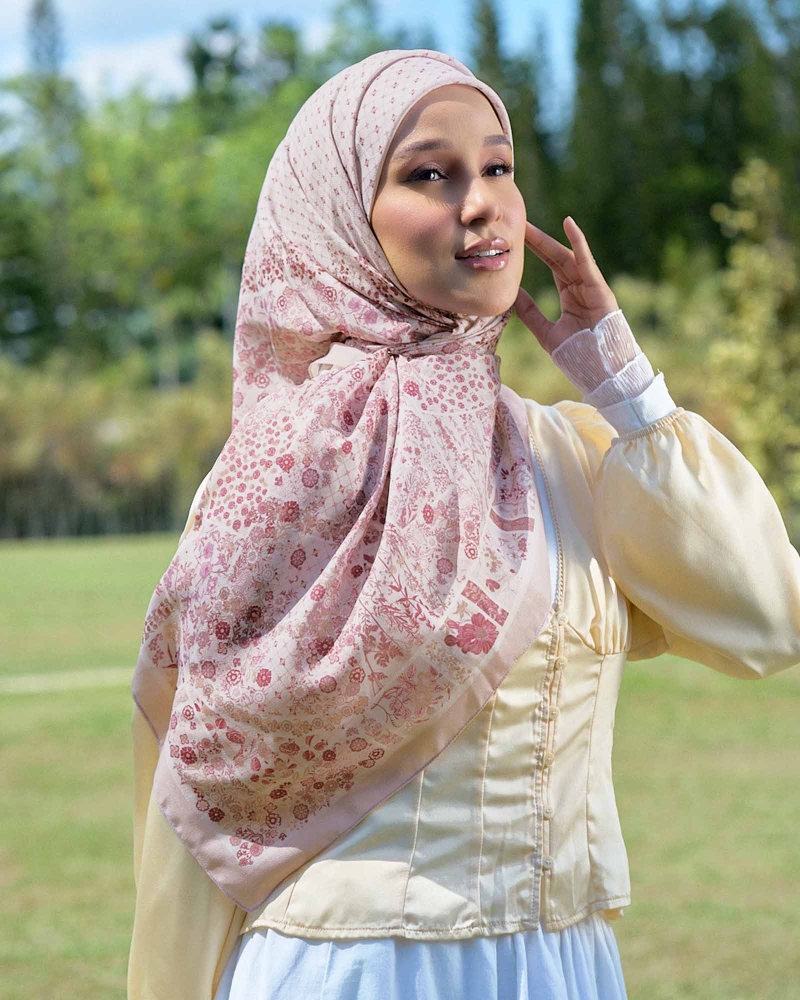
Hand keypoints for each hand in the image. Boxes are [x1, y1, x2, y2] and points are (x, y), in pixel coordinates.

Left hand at [514, 217, 618, 354]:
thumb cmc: (579, 356)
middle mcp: (581, 287)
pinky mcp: (600, 289)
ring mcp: (591, 286)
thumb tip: (511, 295)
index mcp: (570, 296)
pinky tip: (568, 225)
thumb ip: (530, 313)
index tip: (516, 238)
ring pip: (567, 257)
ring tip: (528, 225)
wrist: (603, 374)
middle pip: (556, 257)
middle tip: (517, 224)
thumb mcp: (546, 333)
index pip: (550, 266)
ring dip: (548, 240)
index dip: (534, 251)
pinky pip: (587, 262)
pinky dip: (579, 243)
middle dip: (536, 241)